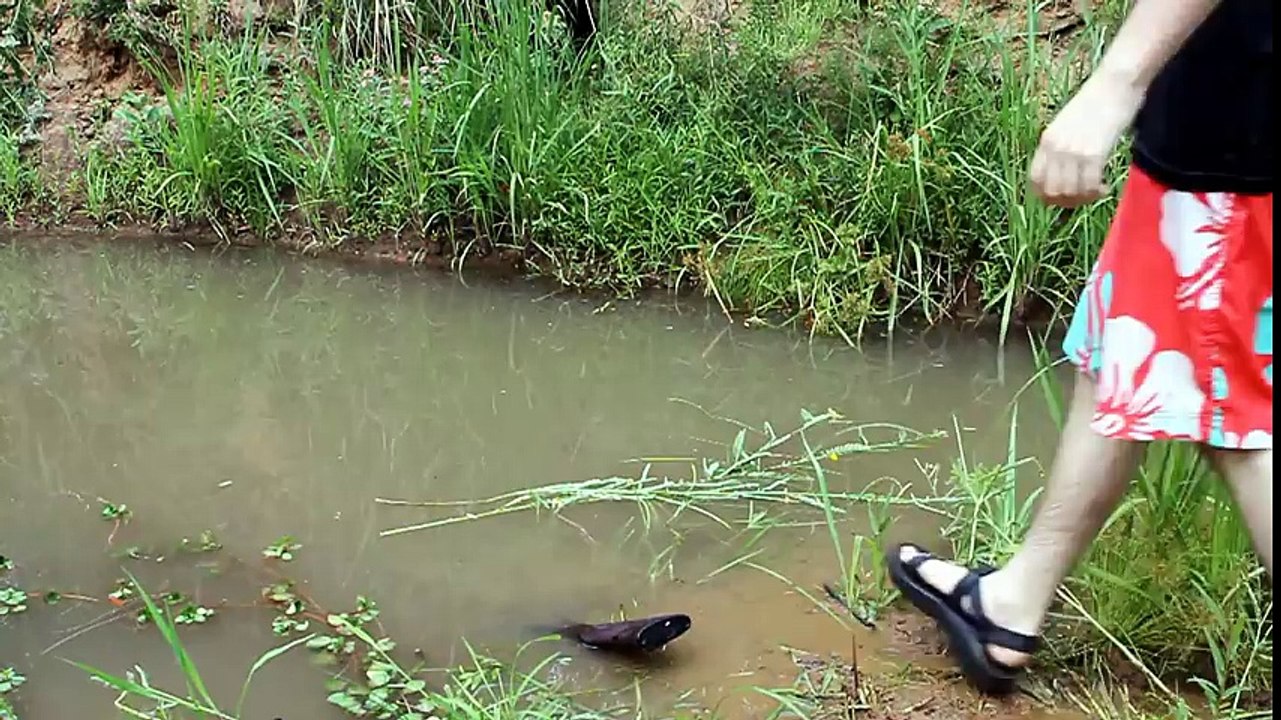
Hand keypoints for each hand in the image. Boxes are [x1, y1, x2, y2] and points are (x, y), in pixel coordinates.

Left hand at [1029, 71, 1145, 207]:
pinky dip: (1096, 192)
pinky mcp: (1093, 154)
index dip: (1046, 195)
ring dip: (1083, 199)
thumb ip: (1061, 147)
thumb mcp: (1067, 125)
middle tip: (1083, 198)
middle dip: (1066, 201)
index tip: (1062, 197)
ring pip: (1069, 192)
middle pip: (1051, 191)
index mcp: (1046, 141)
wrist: (1115, 84)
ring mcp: (1073, 152)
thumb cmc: (1097, 102)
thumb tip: (1062, 174)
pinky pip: (1089, 186)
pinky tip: (1105, 187)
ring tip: (1096, 192)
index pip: (1034, 180)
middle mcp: (1055, 148)